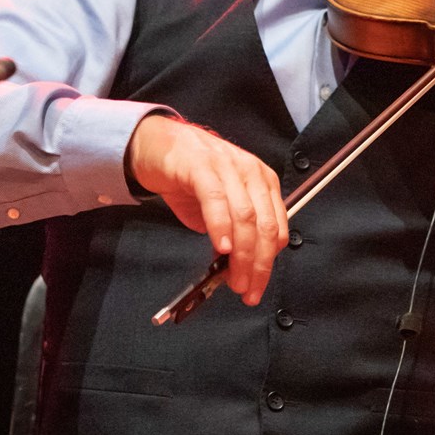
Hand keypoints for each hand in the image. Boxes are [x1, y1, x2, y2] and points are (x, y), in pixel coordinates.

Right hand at [125, 114, 288, 305]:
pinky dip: (221, 226)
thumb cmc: (189, 177)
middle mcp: (251, 173)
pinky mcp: (201, 166)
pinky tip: (221, 247)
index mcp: (262, 183)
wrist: (156, 144)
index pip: (277, 228)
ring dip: (242, 254)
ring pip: (245, 217)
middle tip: (247, 290)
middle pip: (265, 225)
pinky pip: (215, 199)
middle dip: (258, 264)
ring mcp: (228, 167)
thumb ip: (232, 232)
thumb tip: (237, 267)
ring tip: (233, 278)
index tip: (257, 285)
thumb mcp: (219, 207)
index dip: (269, 262)